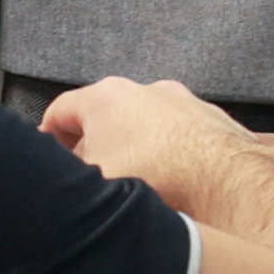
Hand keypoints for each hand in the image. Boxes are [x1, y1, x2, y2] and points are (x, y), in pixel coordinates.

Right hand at [41, 75, 273, 211]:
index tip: (48, 153)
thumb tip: (68, 184)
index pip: (60, 109)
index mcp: (106, 97)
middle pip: (103, 116)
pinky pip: (177, 134)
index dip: (48, 135)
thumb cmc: (157, 175)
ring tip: (132, 179)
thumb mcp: (94, 181)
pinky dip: (167, 151)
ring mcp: (181, 101)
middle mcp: (144, 89)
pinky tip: (169, 179)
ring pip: (143, 124)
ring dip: (132, 146)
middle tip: (89, 172)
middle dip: (93, 143)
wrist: (225, 179)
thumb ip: (72, 178)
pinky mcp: (209, 119)